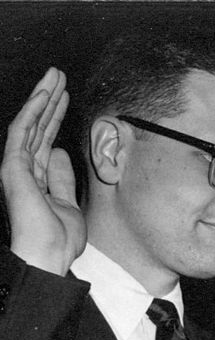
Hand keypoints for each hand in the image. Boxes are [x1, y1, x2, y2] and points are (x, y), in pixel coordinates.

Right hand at [1, 67, 84, 274]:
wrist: (48, 257)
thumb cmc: (59, 241)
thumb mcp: (69, 204)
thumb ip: (63, 179)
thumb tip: (60, 154)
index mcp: (37, 179)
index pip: (45, 140)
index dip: (55, 117)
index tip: (66, 96)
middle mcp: (24, 170)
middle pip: (37, 127)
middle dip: (49, 100)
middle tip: (59, 76)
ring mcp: (16, 168)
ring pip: (29, 124)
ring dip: (42, 98)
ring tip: (55, 75)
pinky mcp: (13, 167)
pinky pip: (22, 133)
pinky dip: (34, 112)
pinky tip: (44, 94)